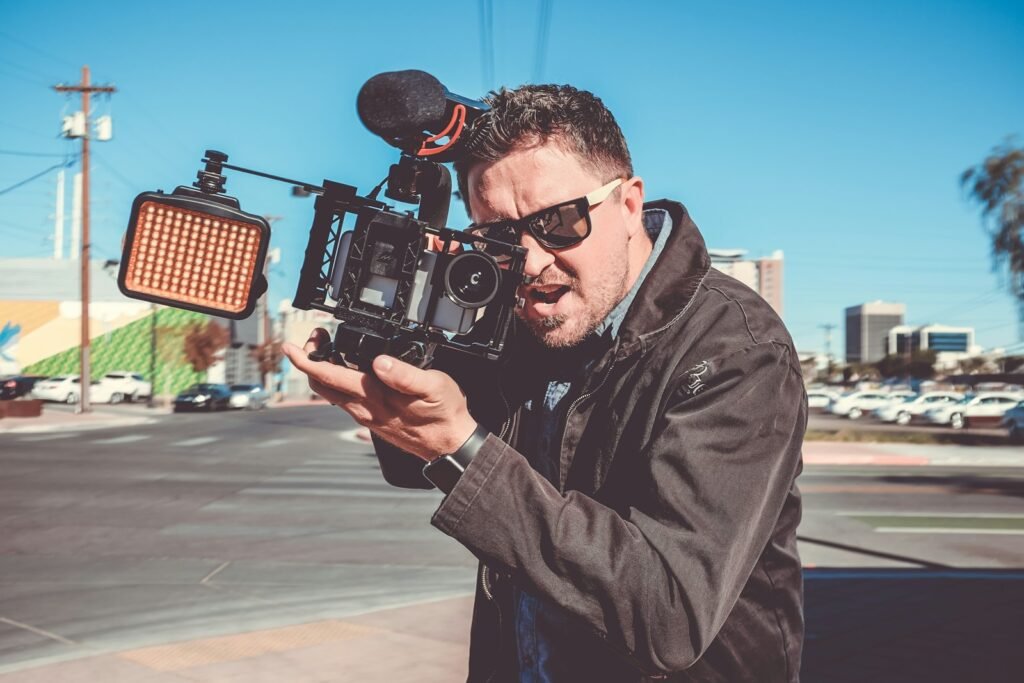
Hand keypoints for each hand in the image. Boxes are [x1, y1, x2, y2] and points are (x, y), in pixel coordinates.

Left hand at [282, 328, 478, 460]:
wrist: (450, 444)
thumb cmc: (444, 415)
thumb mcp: (434, 387)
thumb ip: (405, 375)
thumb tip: (380, 362)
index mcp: (375, 398)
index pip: (329, 376)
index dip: (306, 360)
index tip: (292, 347)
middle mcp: (364, 409)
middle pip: (321, 385)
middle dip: (311, 360)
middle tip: (317, 338)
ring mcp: (366, 416)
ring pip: (332, 393)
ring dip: (324, 370)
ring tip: (332, 347)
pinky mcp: (373, 418)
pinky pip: (346, 399)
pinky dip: (339, 381)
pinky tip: (350, 369)